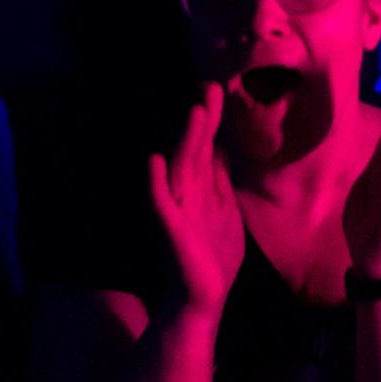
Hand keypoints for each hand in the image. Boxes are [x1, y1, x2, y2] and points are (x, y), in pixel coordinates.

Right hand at [147, 84, 244, 319]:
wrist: (206, 295)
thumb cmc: (214, 253)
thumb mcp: (225, 211)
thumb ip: (220, 182)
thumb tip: (219, 150)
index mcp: (203, 189)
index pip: (208, 147)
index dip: (212, 120)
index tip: (218, 88)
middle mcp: (189, 194)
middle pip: (196, 150)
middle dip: (204, 120)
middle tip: (211, 86)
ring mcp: (180, 210)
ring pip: (183, 169)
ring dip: (188, 141)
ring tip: (195, 112)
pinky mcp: (173, 230)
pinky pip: (162, 204)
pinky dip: (157, 183)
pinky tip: (155, 161)